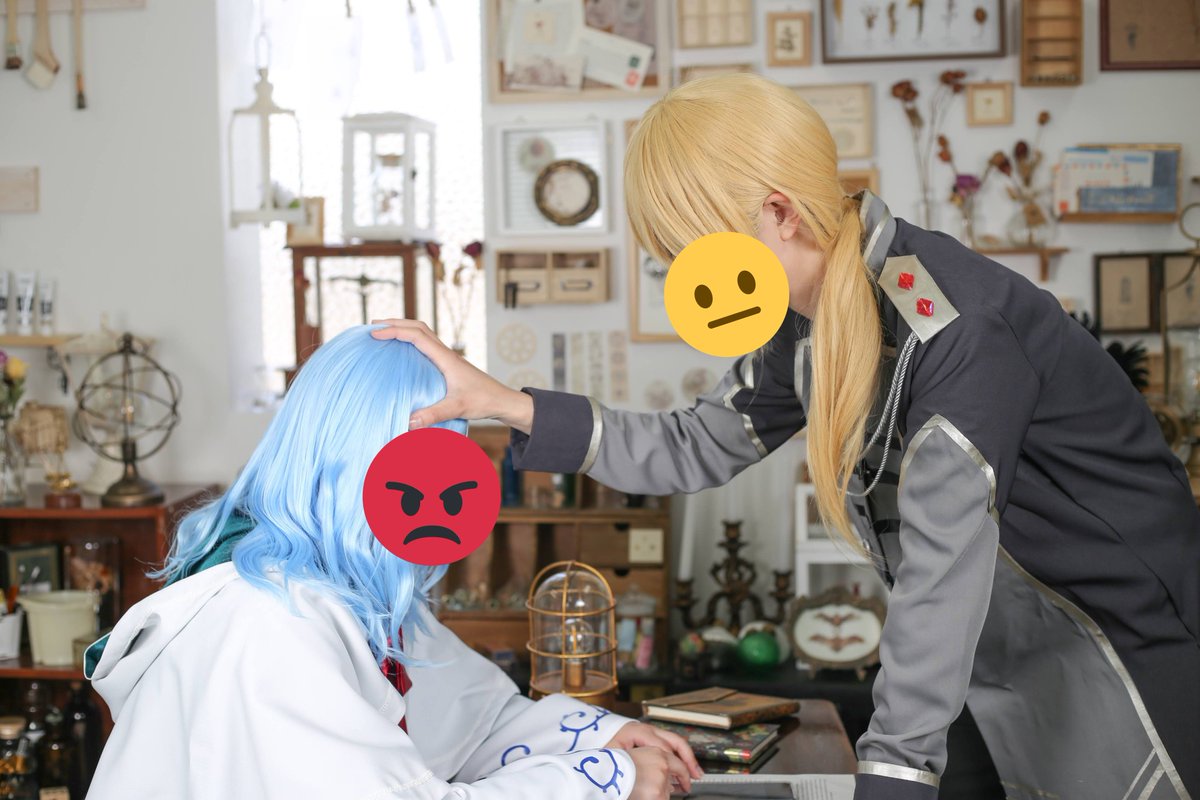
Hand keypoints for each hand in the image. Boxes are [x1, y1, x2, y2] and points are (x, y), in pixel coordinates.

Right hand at [369, 320, 534, 432]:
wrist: (502, 401)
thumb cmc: (484, 401)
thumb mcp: (458, 408)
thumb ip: (434, 414)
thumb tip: (409, 422)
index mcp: (446, 358)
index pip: (417, 336)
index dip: (395, 331)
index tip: (375, 333)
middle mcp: (446, 353)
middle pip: (419, 327)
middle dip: (395, 323)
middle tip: (373, 326)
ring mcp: (448, 358)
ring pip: (423, 334)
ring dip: (403, 329)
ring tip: (384, 333)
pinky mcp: (449, 365)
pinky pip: (426, 345)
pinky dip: (411, 341)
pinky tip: (403, 351)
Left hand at [606, 722, 702, 788]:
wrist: (599, 733)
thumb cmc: (607, 747)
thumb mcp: (615, 756)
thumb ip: (632, 764)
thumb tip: (644, 778)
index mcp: (639, 732)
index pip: (663, 748)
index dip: (673, 765)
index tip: (679, 780)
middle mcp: (649, 729)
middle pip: (675, 741)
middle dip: (688, 759)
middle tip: (695, 775)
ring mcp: (652, 731)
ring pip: (677, 741)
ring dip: (688, 757)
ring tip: (696, 773)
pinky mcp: (653, 737)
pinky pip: (671, 744)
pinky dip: (680, 756)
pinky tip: (685, 768)